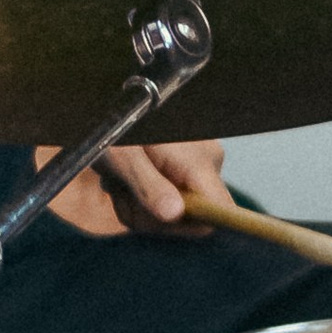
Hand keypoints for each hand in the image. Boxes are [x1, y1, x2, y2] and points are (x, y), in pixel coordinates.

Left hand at [34, 137, 232, 238]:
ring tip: (119, 181)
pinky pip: (172, 195)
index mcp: (200, 160)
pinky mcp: (189, 164)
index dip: (187, 225)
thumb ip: (149, 186)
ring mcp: (200, 162)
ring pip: (177, 208)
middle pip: (192, 216)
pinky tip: (126, 178)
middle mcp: (209, 161)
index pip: (220, 211)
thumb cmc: (114, 128)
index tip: (153, 216)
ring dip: (142, 204)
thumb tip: (175, 214)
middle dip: (151, 215)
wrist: (111, 108)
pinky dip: (145, 193)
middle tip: (120, 193)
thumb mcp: (124, 159)